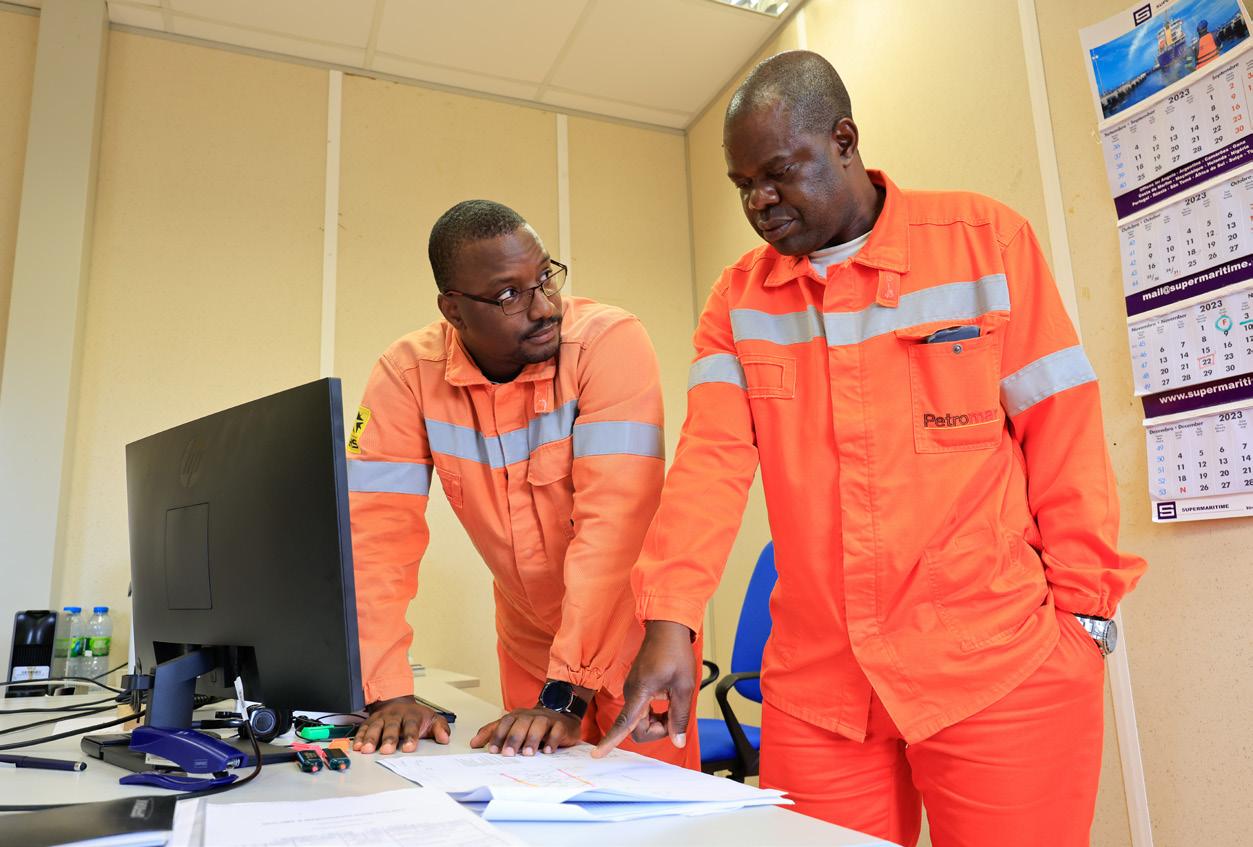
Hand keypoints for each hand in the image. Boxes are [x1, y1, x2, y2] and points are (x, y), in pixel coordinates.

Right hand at [352, 695, 450, 754]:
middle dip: (389, 739)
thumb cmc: (415, 716)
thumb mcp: (432, 719)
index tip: (409, 748)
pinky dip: (359, 737)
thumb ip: (440, 728)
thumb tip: (445, 738)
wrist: (398, 702)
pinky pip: (364, 728)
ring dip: (371, 738)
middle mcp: (395, 716)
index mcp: (411, 716)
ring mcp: (382, 718)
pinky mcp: (371, 721)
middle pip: (392, 727)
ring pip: (375, 727)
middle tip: (387, 750)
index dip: (410, 737)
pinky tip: (357, 746)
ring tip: (367, 750)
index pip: (412, 726)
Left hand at [470, 706, 582, 756]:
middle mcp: (531, 716)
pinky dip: (552, 741)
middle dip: (513, 738)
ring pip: (538, 725)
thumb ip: (493, 732)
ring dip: (532, 739)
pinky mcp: (561, 725)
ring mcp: (547, 719)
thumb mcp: (512, 727)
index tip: (493, 751)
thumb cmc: (534, 725)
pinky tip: (547, 751)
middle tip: (509, 754)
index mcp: (517, 716)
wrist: (561, 715)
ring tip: (528, 753)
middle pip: (521, 723)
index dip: (498, 736)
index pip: (505, 722)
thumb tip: (473, 743)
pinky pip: (557, 731)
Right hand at [593, 620, 694, 757]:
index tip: (597, 754)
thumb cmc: (675, 653)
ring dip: (657, 721)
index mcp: (640, 692)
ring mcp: (632, 689)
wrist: (667, 628)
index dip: (610, 741)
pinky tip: (666, 700)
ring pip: (640, 720)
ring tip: (672, 705)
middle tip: (675, 718)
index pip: (623, 723)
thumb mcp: (684, 687)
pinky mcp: (636, 687)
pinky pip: (641, 710)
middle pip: (636, 727)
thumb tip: (677, 741)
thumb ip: (679, 717)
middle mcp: (631, 693)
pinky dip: (654, 713)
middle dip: (656, 730)